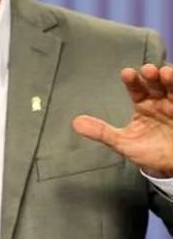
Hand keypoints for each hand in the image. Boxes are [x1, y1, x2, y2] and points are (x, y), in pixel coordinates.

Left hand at [72, 63, 172, 177]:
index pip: (136, 89)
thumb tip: (76, 122)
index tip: (127, 73)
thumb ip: (102, 132)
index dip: (132, 81)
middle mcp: (161, 102)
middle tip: (148, 71)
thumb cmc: (150, 153)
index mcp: (144, 105)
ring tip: (165, 73)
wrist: (172, 168)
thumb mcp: (124, 143)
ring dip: (170, 78)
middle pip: (156, 83)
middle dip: (152, 75)